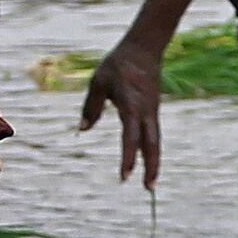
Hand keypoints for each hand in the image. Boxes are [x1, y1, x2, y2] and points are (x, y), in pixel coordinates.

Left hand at [78, 41, 166, 188]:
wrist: (145, 48)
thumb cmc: (118, 64)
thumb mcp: (98, 82)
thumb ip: (91, 107)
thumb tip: (82, 130)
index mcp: (131, 104)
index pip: (130, 136)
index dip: (128, 157)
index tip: (124, 176)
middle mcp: (145, 111)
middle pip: (151, 144)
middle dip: (151, 167)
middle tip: (148, 189)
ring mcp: (152, 112)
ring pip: (155, 142)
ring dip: (154, 163)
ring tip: (150, 184)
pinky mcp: (153, 111)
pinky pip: (153, 134)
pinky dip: (152, 151)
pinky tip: (148, 163)